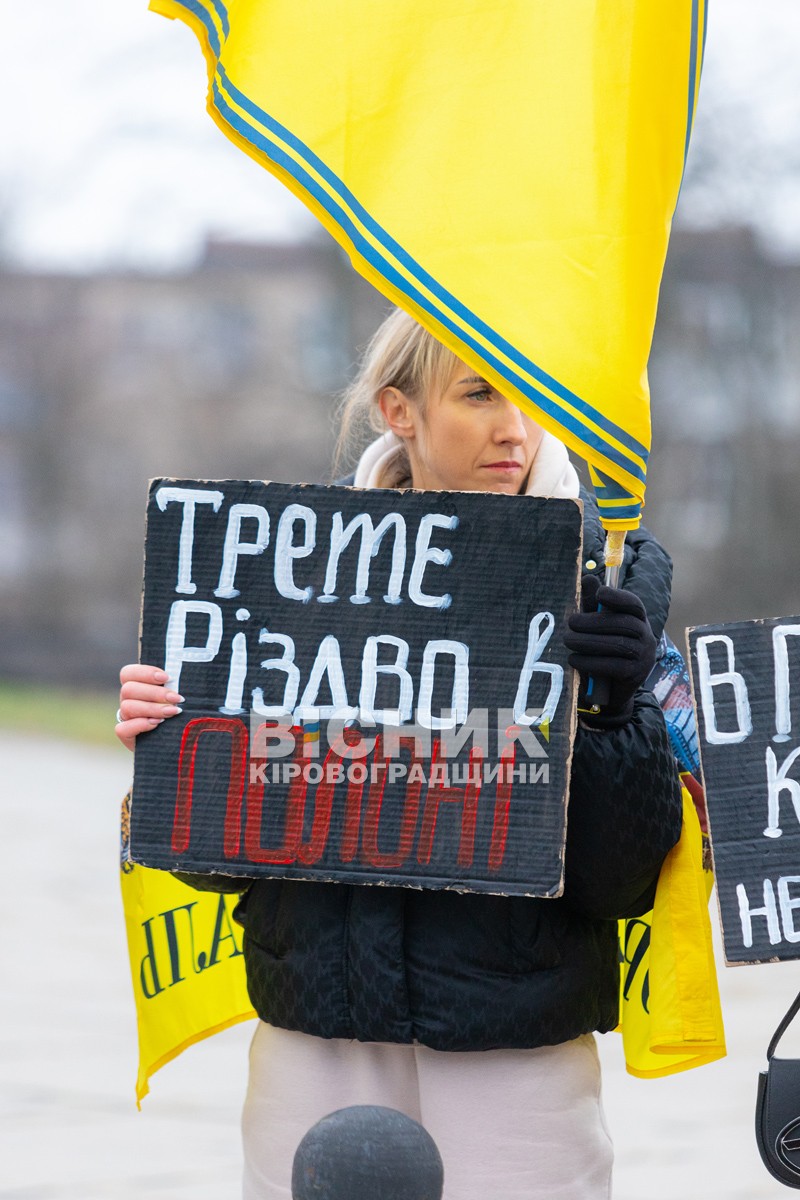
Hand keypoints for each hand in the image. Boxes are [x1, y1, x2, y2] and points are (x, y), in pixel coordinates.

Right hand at [115, 664, 183, 751]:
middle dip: (155, 693)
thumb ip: (178, 684)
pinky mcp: (126, 735)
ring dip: (152, 708)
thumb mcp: (179, 696)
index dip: (145, 673)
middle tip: (177, 698)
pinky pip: (123, 728)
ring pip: (128, 707)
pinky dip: (140, 724)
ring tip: (172, 712)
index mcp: (137, 685)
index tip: (167, 678)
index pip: (128, 673)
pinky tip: (156, 724)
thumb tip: (193, 674)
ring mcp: (125, 717)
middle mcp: (128, 699)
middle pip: (128, 689)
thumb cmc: (181, 713)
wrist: (178, 741)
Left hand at [563, 575, 656, 725]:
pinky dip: (589, 661)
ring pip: (616, 644)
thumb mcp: (597, 627)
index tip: (600, 593)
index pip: (634, 604)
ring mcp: (644, 657)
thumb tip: (587, 578)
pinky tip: (573, 659)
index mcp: (638, 620)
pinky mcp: (635, 676)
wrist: (611, 692)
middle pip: (623, 623)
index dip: (618, 597)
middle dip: (593, 621)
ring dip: (587, 641)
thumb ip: (593, 605)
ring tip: (567, 640)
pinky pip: (612, 666)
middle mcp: (646, 636)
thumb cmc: (603, 651)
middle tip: (570, 622)